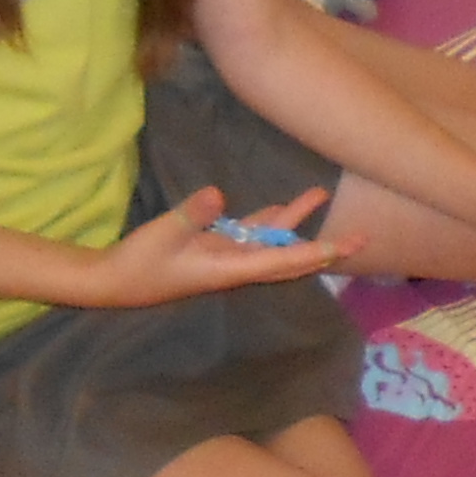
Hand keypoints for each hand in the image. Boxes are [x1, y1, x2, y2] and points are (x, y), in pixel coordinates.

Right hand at [80, 185, 352, 307]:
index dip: (312, 253)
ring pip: (271, 241)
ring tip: (319, 195)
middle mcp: (236, 265)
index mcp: (229, 268)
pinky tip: (283, 206)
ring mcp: (226, 258)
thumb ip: (191, 214)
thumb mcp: (162, 233)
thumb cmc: (139, 262)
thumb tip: (217, 196)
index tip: (341, 248)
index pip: (280, 260)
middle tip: (360, 238)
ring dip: (295, 222)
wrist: (115, 281)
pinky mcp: (214, 249)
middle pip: (288, 257)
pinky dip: (269, 220)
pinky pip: (250, 234)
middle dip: (323, 248)